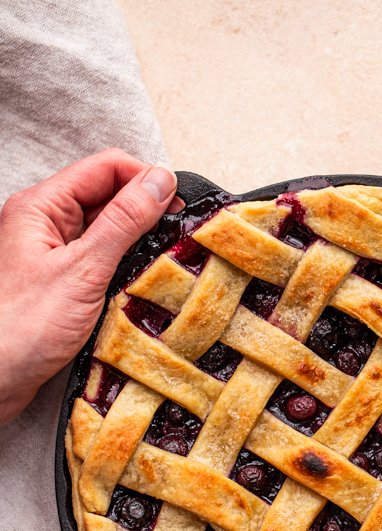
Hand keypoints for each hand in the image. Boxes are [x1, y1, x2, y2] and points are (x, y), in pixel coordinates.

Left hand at [0, 148, 181, 424]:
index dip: (144, 179)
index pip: (105, 168)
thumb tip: (159, 181)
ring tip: (166, 261)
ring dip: (138, 244)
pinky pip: (102, 265)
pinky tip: (142, 285)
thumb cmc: (21, 328)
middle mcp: (45, 226)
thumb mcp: (83, 269)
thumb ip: (123, 222)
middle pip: (108, 198)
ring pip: (108, 233)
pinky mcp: (62, 286)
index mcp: (41, 207)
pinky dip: (125, 270)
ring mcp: (53, 256)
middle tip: (178, 236)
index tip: (178, 204)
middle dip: (145, 213)